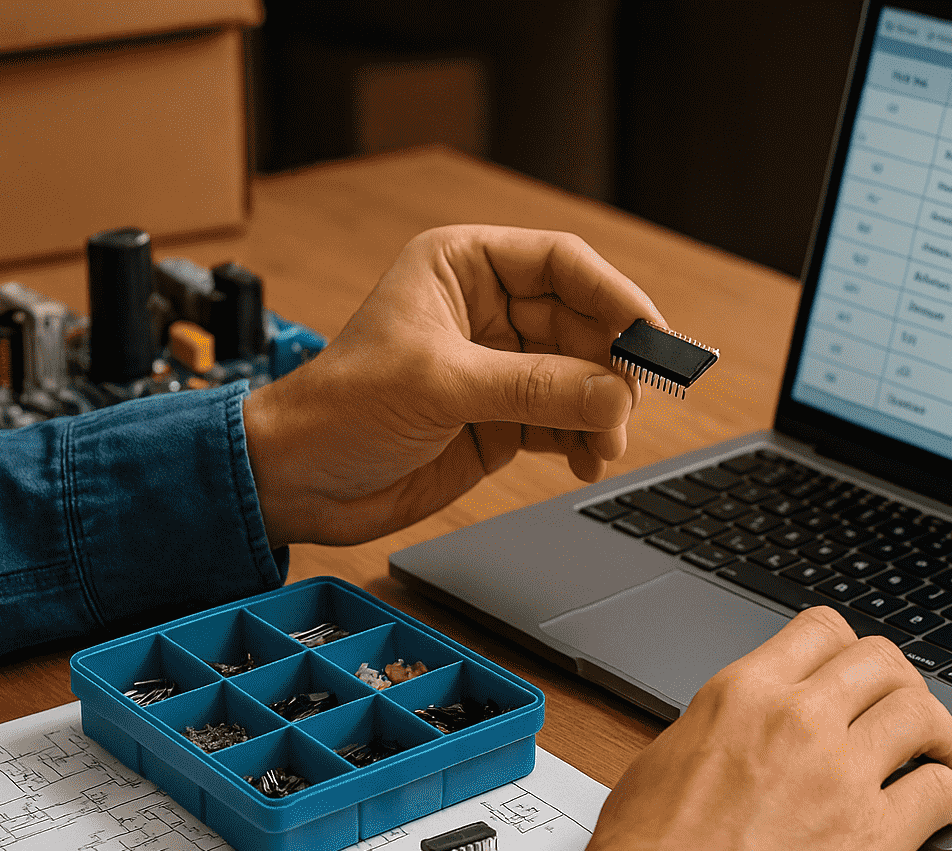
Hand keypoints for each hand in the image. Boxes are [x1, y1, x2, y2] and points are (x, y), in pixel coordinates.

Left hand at [243, 225, 660, 546]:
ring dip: (604, 410)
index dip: (615, 295)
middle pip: (585, 323)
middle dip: (613, 365)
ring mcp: (500, 367)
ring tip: (603, 444)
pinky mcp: (504, 419)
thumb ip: (534, 388)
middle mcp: (488, 311)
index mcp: (464, 268)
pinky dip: (587, 440)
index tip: (652, 335)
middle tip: (631, 403)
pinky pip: (569, 419)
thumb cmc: (339, 410)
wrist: (299, 484)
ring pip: (584, 376)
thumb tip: (614, 393)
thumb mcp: (440, 386)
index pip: (562, 263)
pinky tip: (587, 459)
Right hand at [581, 607, 951, 850]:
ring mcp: (842, 775)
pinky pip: (941, 792)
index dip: (850, 650)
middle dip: (901, 683)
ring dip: (937, 732)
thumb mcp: (667, 758)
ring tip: (936, 755)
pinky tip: (948, 805)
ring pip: (922, 713)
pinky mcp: (875, 838)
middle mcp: (799, 720)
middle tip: (904, 713)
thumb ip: (720, 729)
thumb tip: (739, 730)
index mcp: (745, 694)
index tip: (859, 675)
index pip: (822, 629)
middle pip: (882, 661)